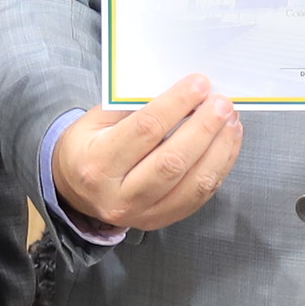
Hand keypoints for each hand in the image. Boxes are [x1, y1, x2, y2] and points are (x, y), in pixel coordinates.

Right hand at [51, 78, 243, 232]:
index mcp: (97, 164)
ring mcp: (142, 215)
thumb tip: (183, 90)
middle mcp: (119, 196)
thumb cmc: (88, 146)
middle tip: (222, 103)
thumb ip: (135, 106)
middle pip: (173, 161)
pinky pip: (200, 196)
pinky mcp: (161, 221)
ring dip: (219, 148)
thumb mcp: (98, 119)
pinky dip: (220, 167)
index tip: (199, 84)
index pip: (145, 130)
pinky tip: (227, 142)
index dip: (177, 104)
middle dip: (204, 127)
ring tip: (231, 120)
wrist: (73, 189)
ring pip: (193, 184)